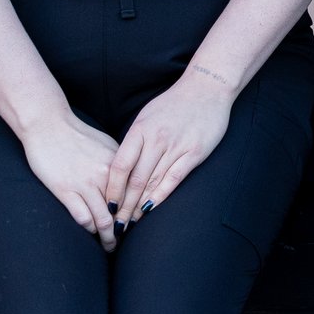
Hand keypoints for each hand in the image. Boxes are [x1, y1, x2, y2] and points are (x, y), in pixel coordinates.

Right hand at [19, 111, 124, 251]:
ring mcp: (85, 184)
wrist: (48, 125)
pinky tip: (89, 233)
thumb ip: (118, 164)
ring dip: (108, 238)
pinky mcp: (65, 190)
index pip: (134, 195)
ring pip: (104, 221)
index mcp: (118, 163)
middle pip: (122, 212)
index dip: (135, 213)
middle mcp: (105, 175)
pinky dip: (88, 229)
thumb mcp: (105, 145)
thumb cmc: (76, 135)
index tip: (135, 225)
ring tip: (109, 247)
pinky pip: (83, 218)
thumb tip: (128, 183)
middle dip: (124, 231)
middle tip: (124, 241)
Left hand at [108, 65, 236, 227]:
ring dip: (139, 206)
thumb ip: (135, 141)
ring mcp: (176, 146)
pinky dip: (161, 196)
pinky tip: (151, 209)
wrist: (207, 88)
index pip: (120, 165)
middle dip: (123, 206)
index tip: (106, 206)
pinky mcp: (194, 153)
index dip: (112, 189)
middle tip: (116, 226)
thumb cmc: (173, 104)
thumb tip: (120, 168)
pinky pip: (174, 179)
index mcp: (141, 129)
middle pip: (135, 180)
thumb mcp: (147, 116)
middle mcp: (157, 139)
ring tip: (131, 223)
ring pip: (153, 183)